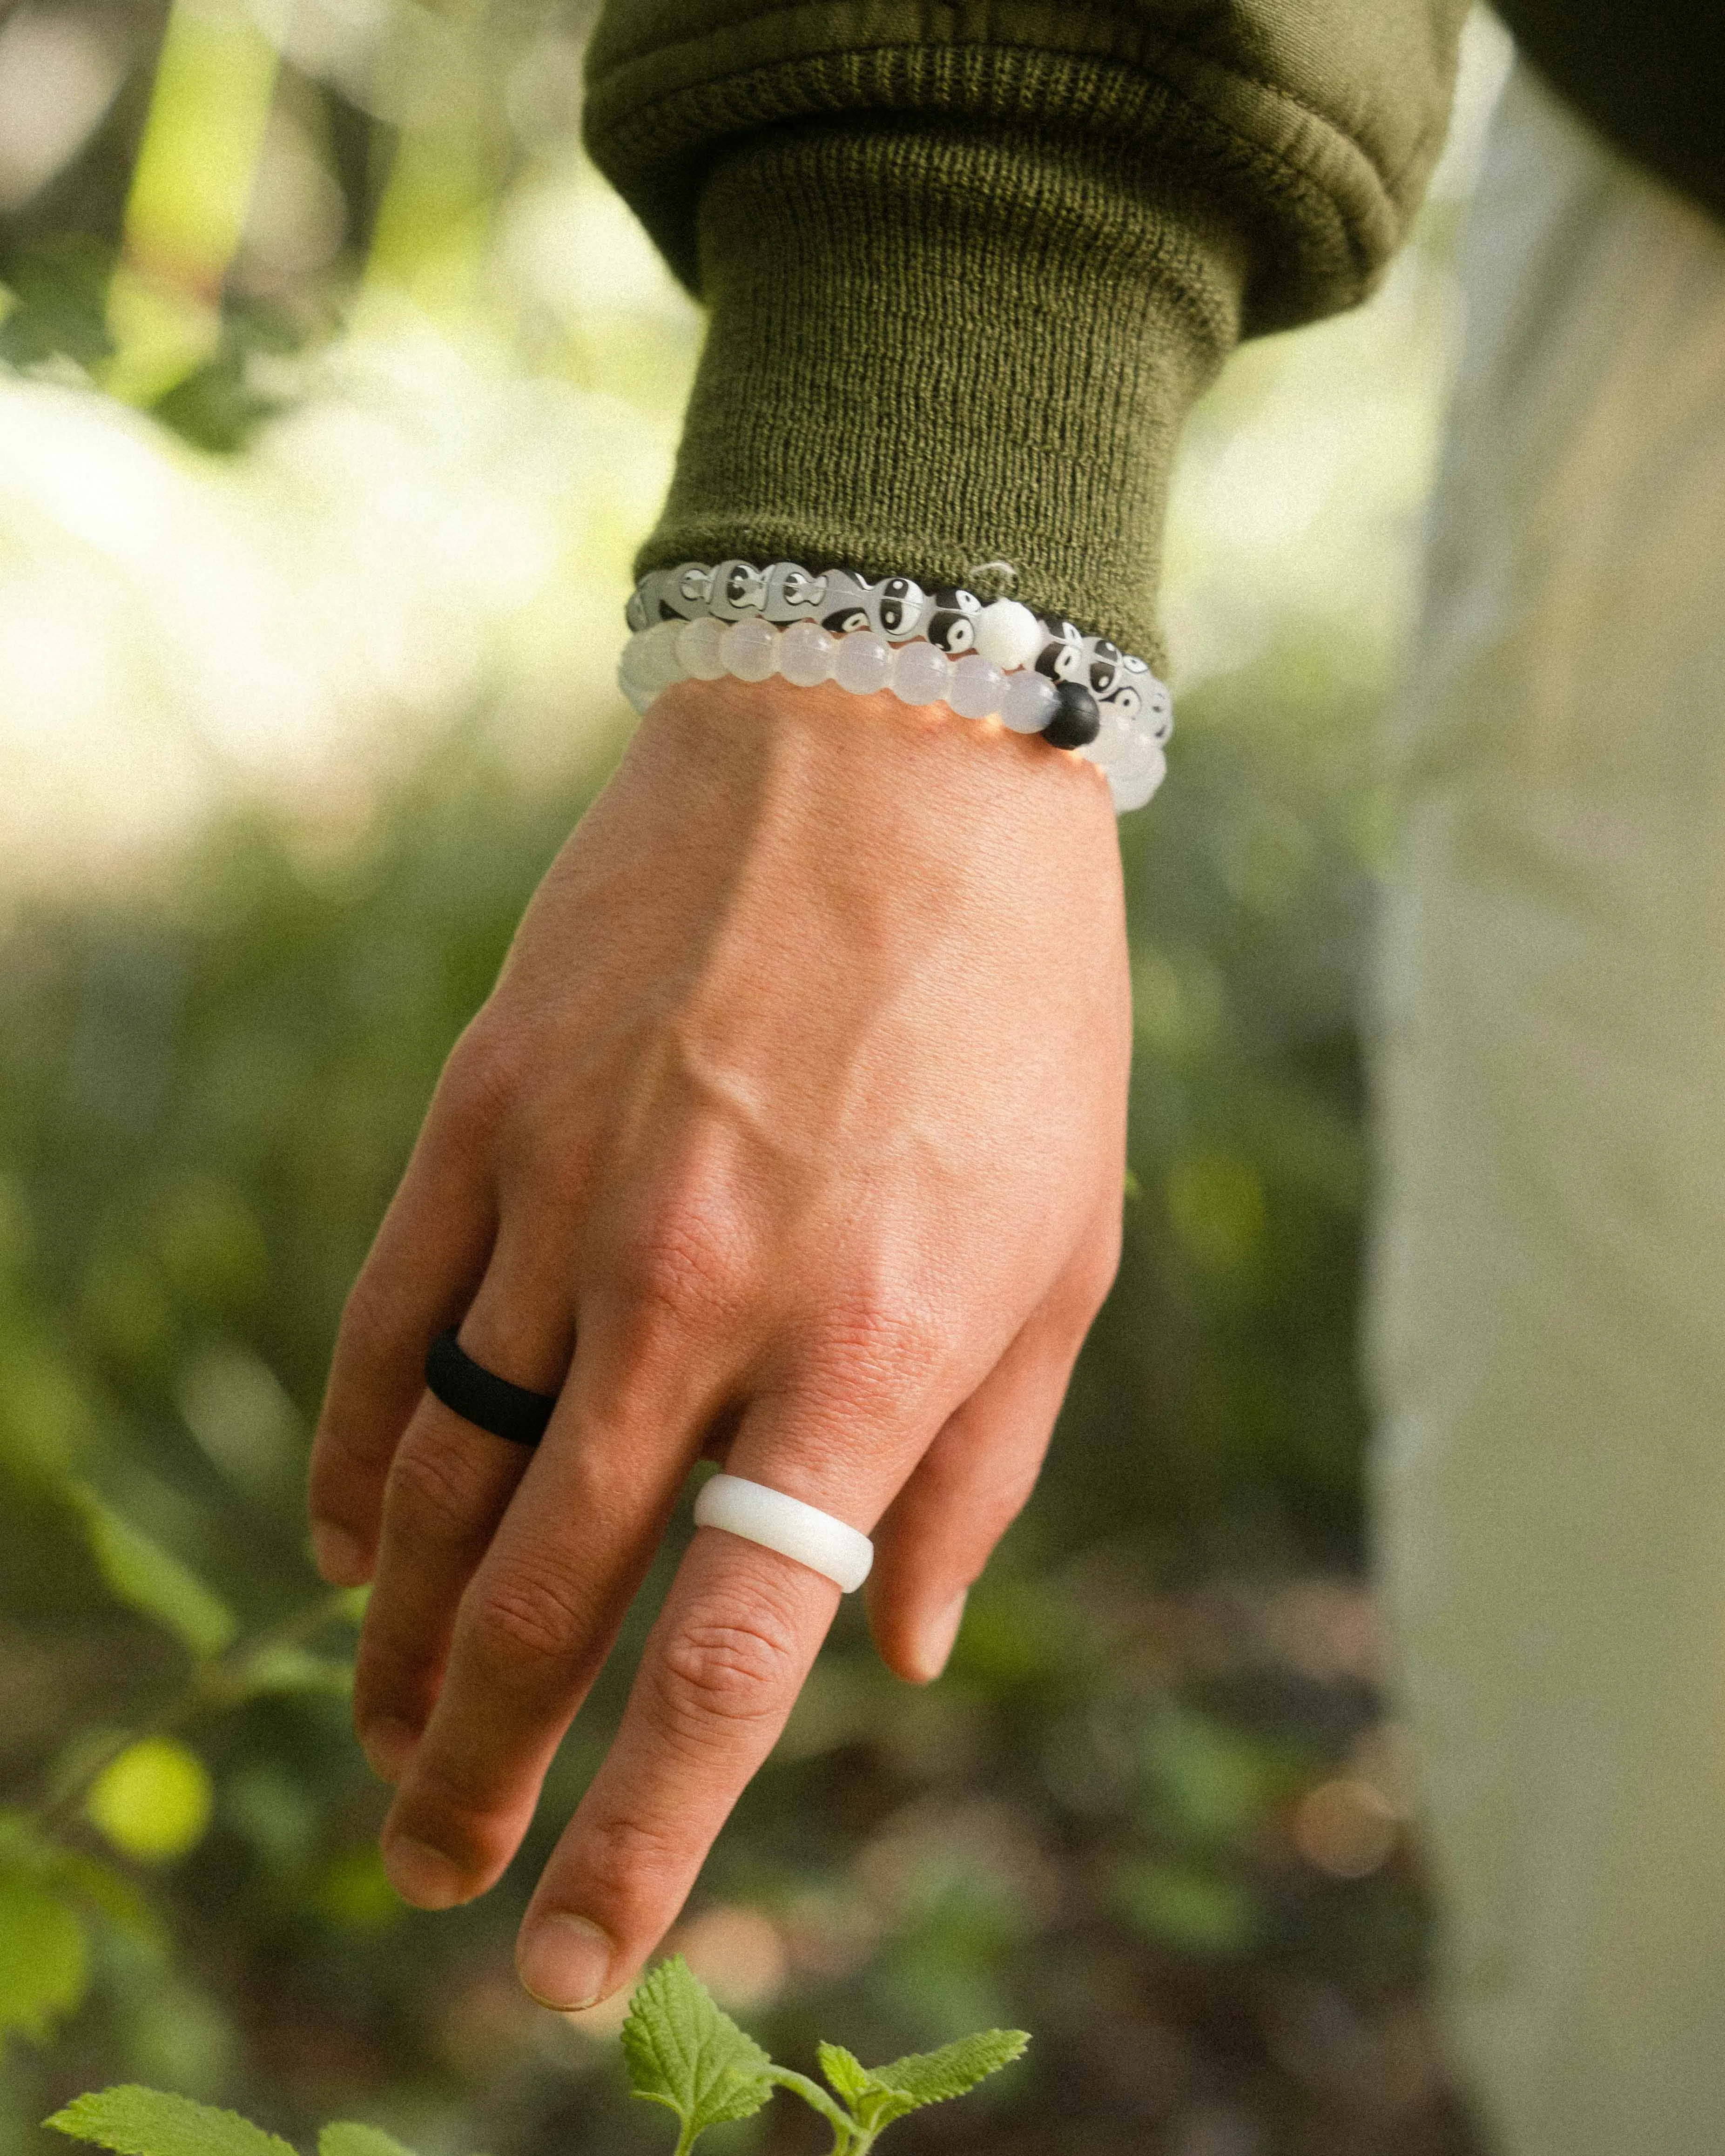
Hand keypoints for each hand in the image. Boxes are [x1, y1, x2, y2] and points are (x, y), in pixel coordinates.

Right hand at [306, 672, 1129, 2009]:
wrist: (896, 754)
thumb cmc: (1019, 1010)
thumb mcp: (1069, 1248)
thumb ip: (979, 1466)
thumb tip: (895, 1650)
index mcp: (866, 1347)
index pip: (728, 1656)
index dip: (646, 1836)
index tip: (577, 1963)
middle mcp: (694, 1296)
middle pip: (541, 1595)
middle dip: (481, 1770)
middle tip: (439, 1876)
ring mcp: (568, 1197)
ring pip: (434, 1480)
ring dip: (399, 1639)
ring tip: (390, 1740)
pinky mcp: (486, 1108)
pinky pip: (387, 1325)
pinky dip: (352, 1456)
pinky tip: (345, 1543)